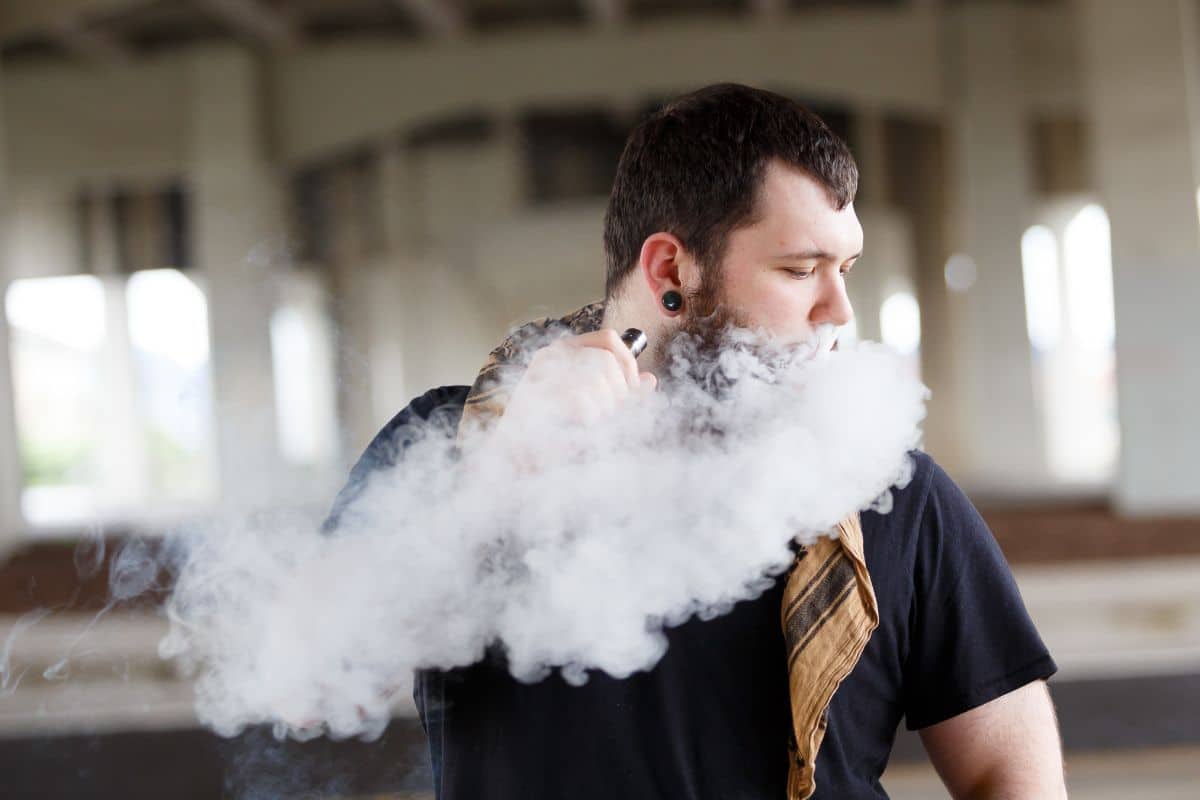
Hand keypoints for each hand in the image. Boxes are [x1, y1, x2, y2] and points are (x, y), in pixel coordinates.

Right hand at [491, 329, 656, 457]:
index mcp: (565, 353)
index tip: (631, 392)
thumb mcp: (597, 412)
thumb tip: (650, 381)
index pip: (608, 339)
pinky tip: (579, 431)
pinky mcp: (532, 394)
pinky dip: (588, 420)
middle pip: (605, 361)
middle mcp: (550, 356)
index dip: (628, 364)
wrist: (513, 461)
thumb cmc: (553, 437)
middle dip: (618, 394)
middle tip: (611, 418)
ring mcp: (538, 373)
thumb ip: (622, 397)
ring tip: (592, 426)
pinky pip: (580, 398)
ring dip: (603, 410)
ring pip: (595, 379)